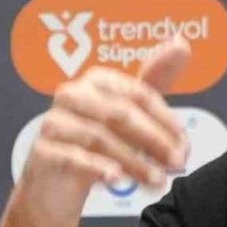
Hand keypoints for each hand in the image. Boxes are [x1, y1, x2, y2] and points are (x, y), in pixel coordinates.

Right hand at [14, 35, 191, 221]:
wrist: (57, 184)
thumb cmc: (99, 142)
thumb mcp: (129, 110)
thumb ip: (155, 79)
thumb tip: (181, 42)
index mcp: (98, 80)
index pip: (138, 94)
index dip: (165, 119)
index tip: (184, 142)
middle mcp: (73, 94)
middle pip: (120, 114)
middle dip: (154, 141)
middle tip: (177, 162)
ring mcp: (54, 122)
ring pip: (100, 138)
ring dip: (134, 162)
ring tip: (157, 180)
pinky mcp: (42, 152)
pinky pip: (73, 157)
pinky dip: (97, 168)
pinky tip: (116, 180)